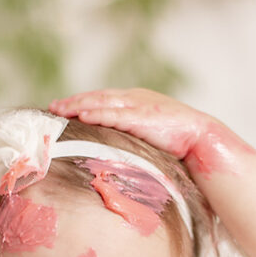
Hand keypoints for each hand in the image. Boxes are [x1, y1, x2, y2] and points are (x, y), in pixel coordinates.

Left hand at [49, 88, 255, 175]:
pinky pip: (114, 113)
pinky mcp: (142, 116)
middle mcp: (136, 99)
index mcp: (137, 102)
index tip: (64, 109)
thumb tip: (115, 158)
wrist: (202, 140)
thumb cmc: (179, 146)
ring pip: (102, 102)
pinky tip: (81, 115)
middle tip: (53, 108)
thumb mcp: (149, 140)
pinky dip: (97, 113)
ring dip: (79, 104)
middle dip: (74, 101)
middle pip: (97, 98)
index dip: (83, 103)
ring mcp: (139, 106)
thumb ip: (132, 142)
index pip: (104, 100)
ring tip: (59, 109)